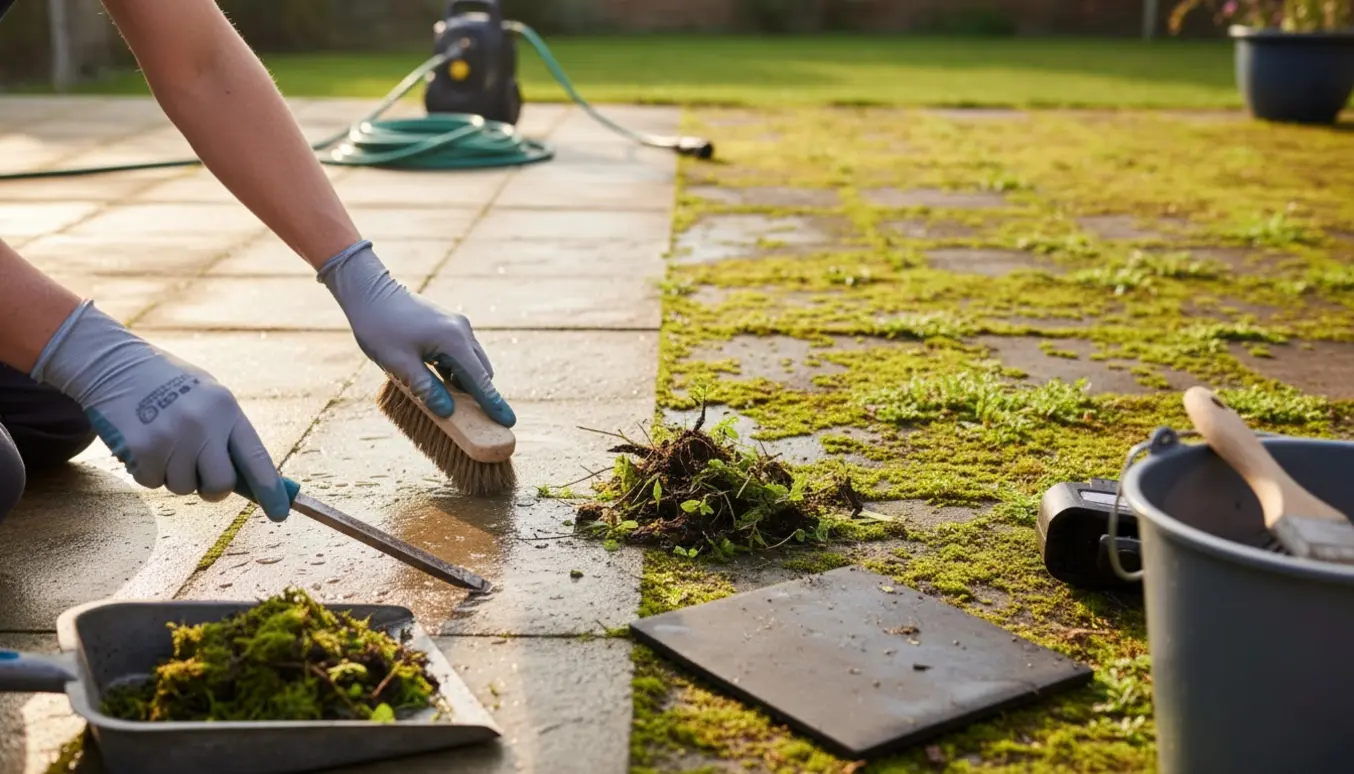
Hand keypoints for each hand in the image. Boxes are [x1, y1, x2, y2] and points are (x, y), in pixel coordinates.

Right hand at [29, 302, 291, 520]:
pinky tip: (142, 443)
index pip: (256, 458)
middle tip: (198, 474)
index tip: (279, 513)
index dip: (269, 490)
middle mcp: (203, 424)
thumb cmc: (168, 384)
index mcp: (226, 409)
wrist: (114, 364)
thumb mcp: (209, 397)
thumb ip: (227, 434)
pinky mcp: (142, 449)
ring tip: (163, 443)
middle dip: (211, 488)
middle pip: (221, 484)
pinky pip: (152, 482)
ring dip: (173, 475)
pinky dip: (147, 471)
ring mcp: (172, 437)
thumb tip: (250, 481)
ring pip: (182, 487)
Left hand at [317, 241, 515, 426]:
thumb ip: (426, 389)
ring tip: (443, 395)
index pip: (480, 380)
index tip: (508, 421)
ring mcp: (456, 325)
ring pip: (472, 362)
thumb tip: (448, 411)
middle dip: (478, 394)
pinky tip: (436, 376)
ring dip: (464, 381)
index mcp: (454, 341)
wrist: (369, 292)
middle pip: (482, 371)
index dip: (493, 403)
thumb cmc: (380, 327)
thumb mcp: (399, 365)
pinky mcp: (447, 324)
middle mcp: (462, 331)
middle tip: (469, 418)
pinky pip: (461, 353)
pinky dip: (456, 369)